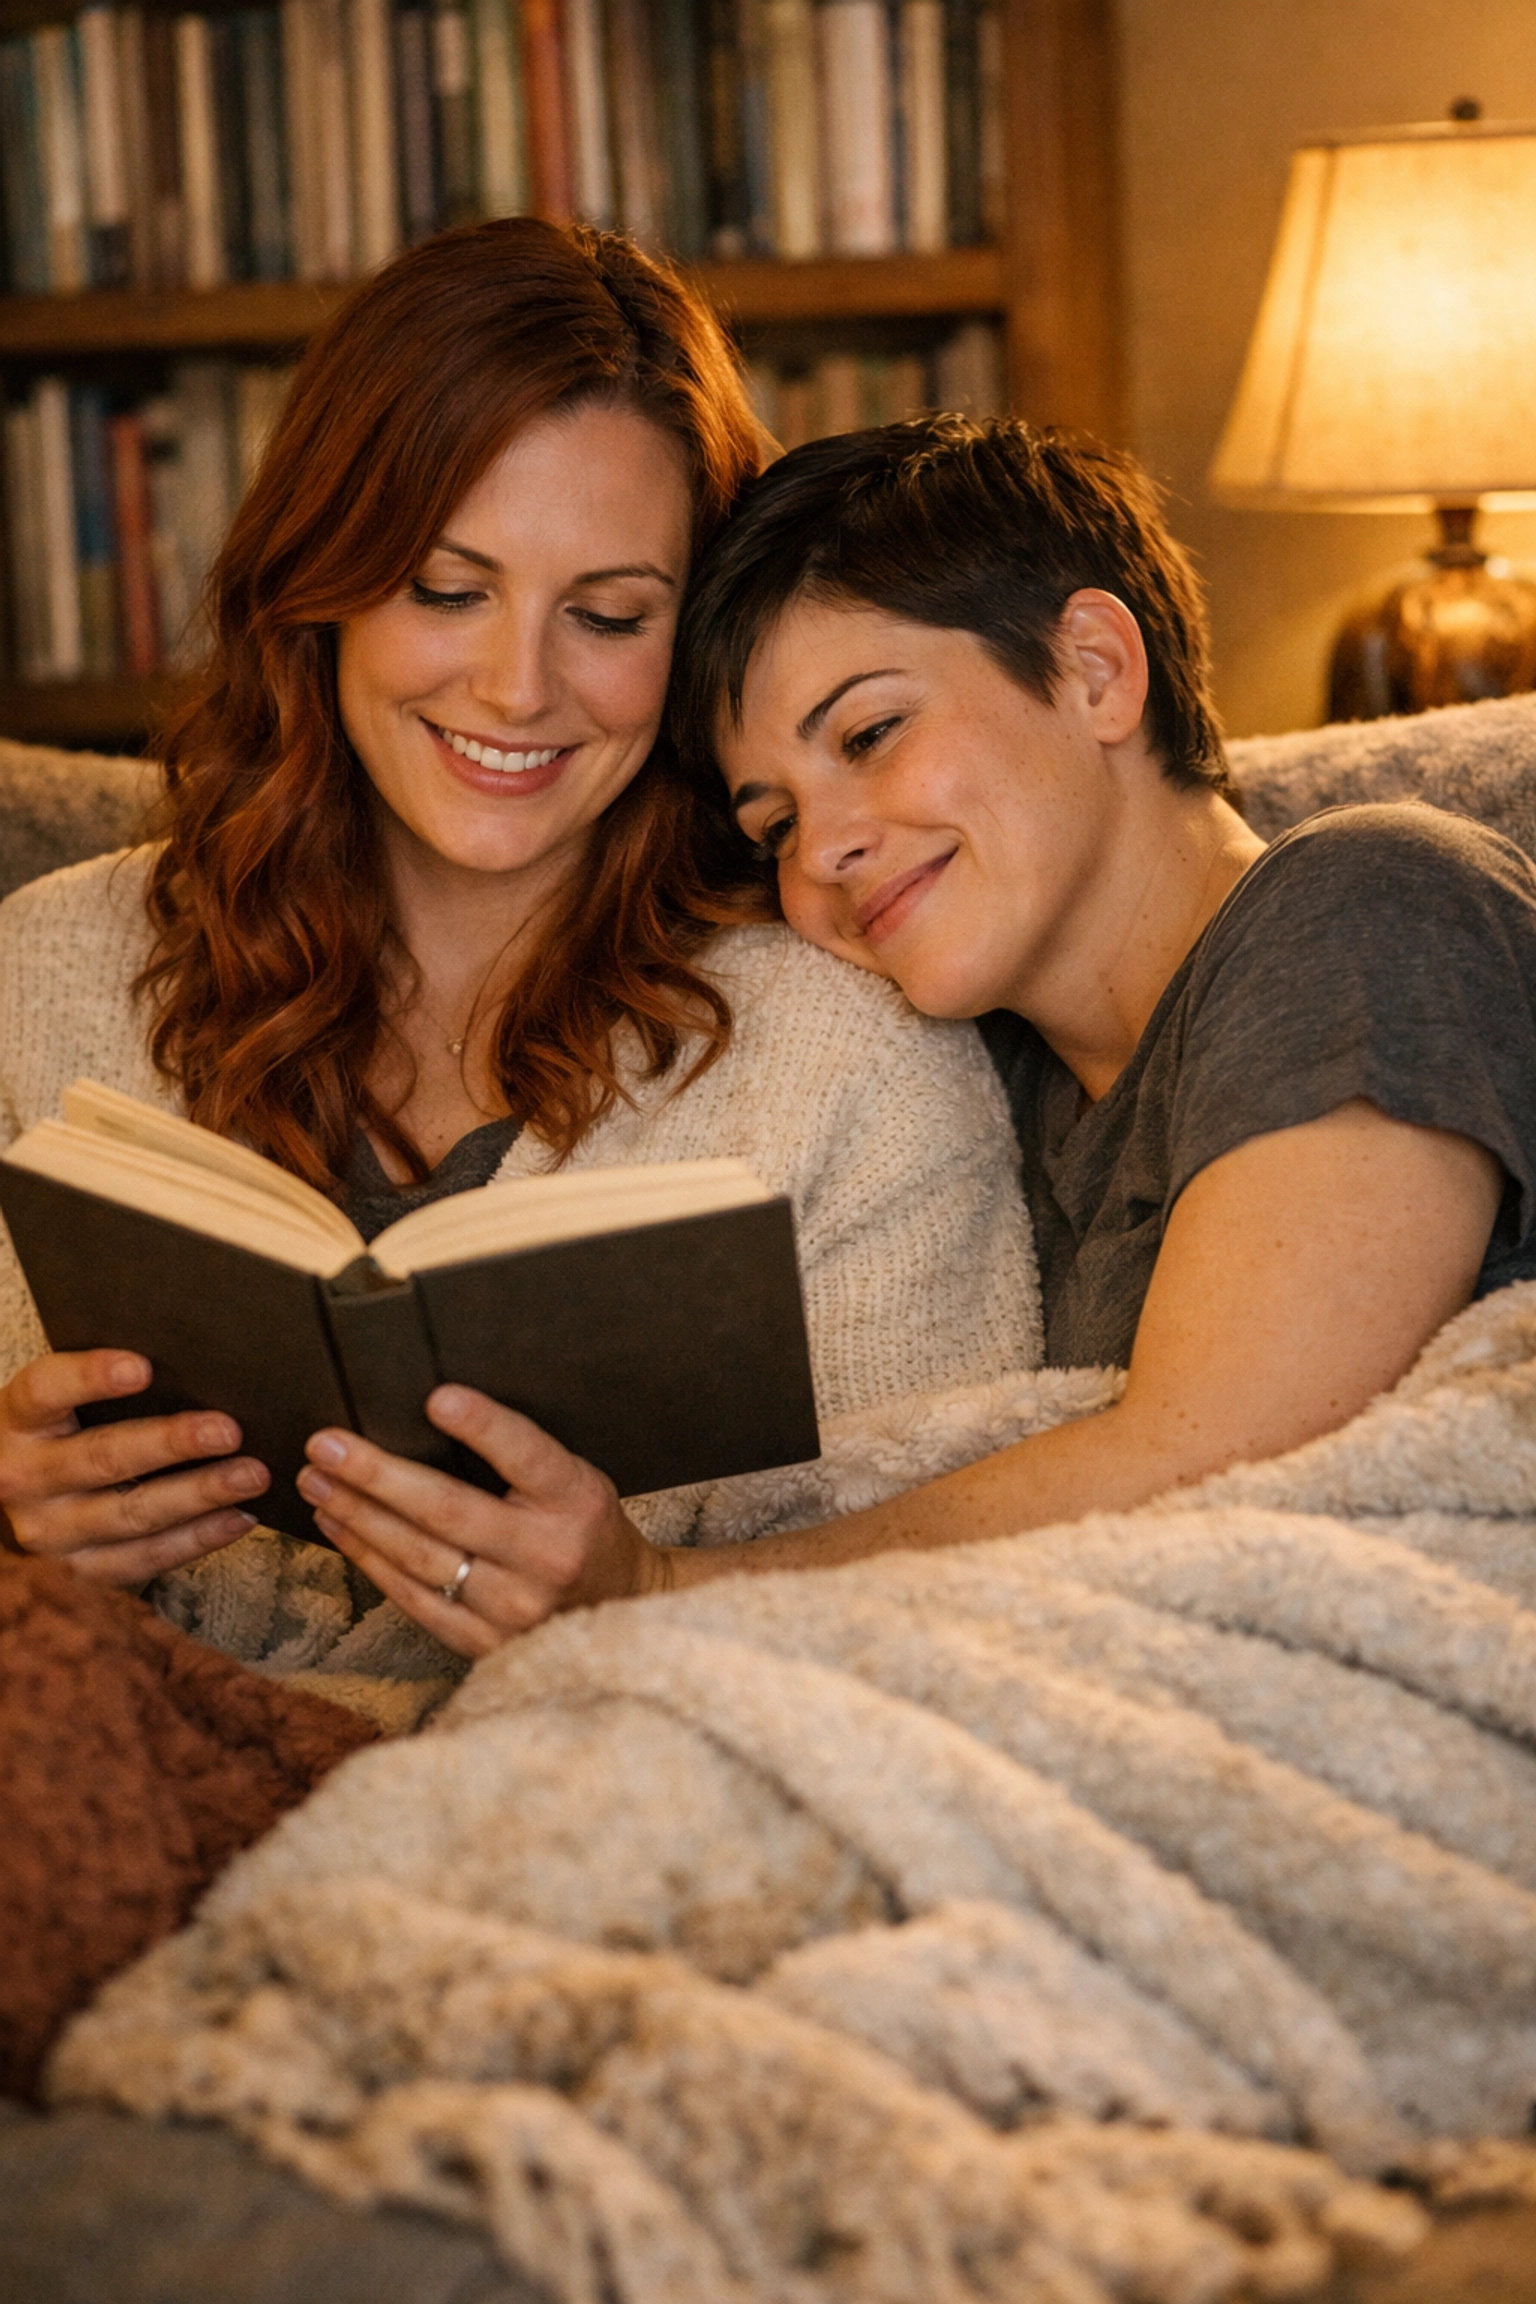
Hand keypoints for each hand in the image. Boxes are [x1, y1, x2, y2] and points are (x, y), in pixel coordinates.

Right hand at [0, 1349, 270, 1585]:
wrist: (29, 1505)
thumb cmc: (65, 1436)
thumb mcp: (66, 1407)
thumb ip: (107, 1388)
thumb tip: (198, 1366)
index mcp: (19, 1421)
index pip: (46, 1391)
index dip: (91, 1377)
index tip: (143, 1367)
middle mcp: (23, 1478)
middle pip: (103, 1457)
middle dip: (171, 1443)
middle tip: (229, 1431)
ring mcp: (50, 1532)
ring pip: (132, 1513)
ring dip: (199, 1493)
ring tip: (251, 1475)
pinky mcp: (80, 1573)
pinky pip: (147, 1558)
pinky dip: (198, 1538)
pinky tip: (238, 1517)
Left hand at [296, 1385, 667, 1657]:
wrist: (621, 1609)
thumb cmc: (584, 1527)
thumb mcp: (573, 1480)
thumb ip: (518, 1457)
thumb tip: (429, 1411)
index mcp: (576, 1503)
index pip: (528, 1456)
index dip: (485, 1427)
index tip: (438, 1398)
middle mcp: (548, 1557)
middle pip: (449, 1511)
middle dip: (376, 1475)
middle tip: (325, 1444)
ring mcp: (515, 1608)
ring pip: (418, 1558)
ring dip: (357, 1516)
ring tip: (316, 1482)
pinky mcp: (486, 1643)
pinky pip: (413, 1599)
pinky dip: (369, 1561)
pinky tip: (340, 1529)